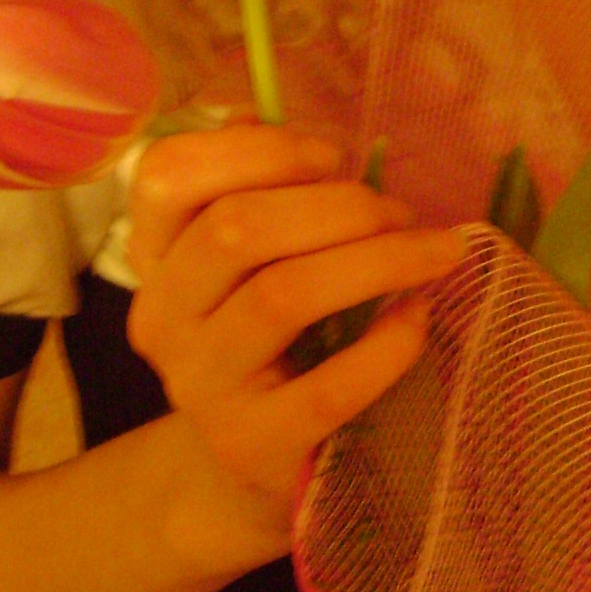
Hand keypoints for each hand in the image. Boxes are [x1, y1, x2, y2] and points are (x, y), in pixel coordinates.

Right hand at [126, 123, 466, 558]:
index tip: (333, 154)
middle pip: (236, 228)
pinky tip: (419, 318)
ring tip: (435, 252)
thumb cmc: (270, 336)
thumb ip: (260, 186)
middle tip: (401, 210)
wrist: (245, 472)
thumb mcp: (249, 260)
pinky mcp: (252, 447)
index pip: (167, 175)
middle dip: (338, 204)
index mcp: (156, 254)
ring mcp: (200, 386)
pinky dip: (386, 345)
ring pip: (280, 296)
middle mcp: (162, 315)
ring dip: (375, 260)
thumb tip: (282, 119)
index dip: (257, 148)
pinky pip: (324, 390)